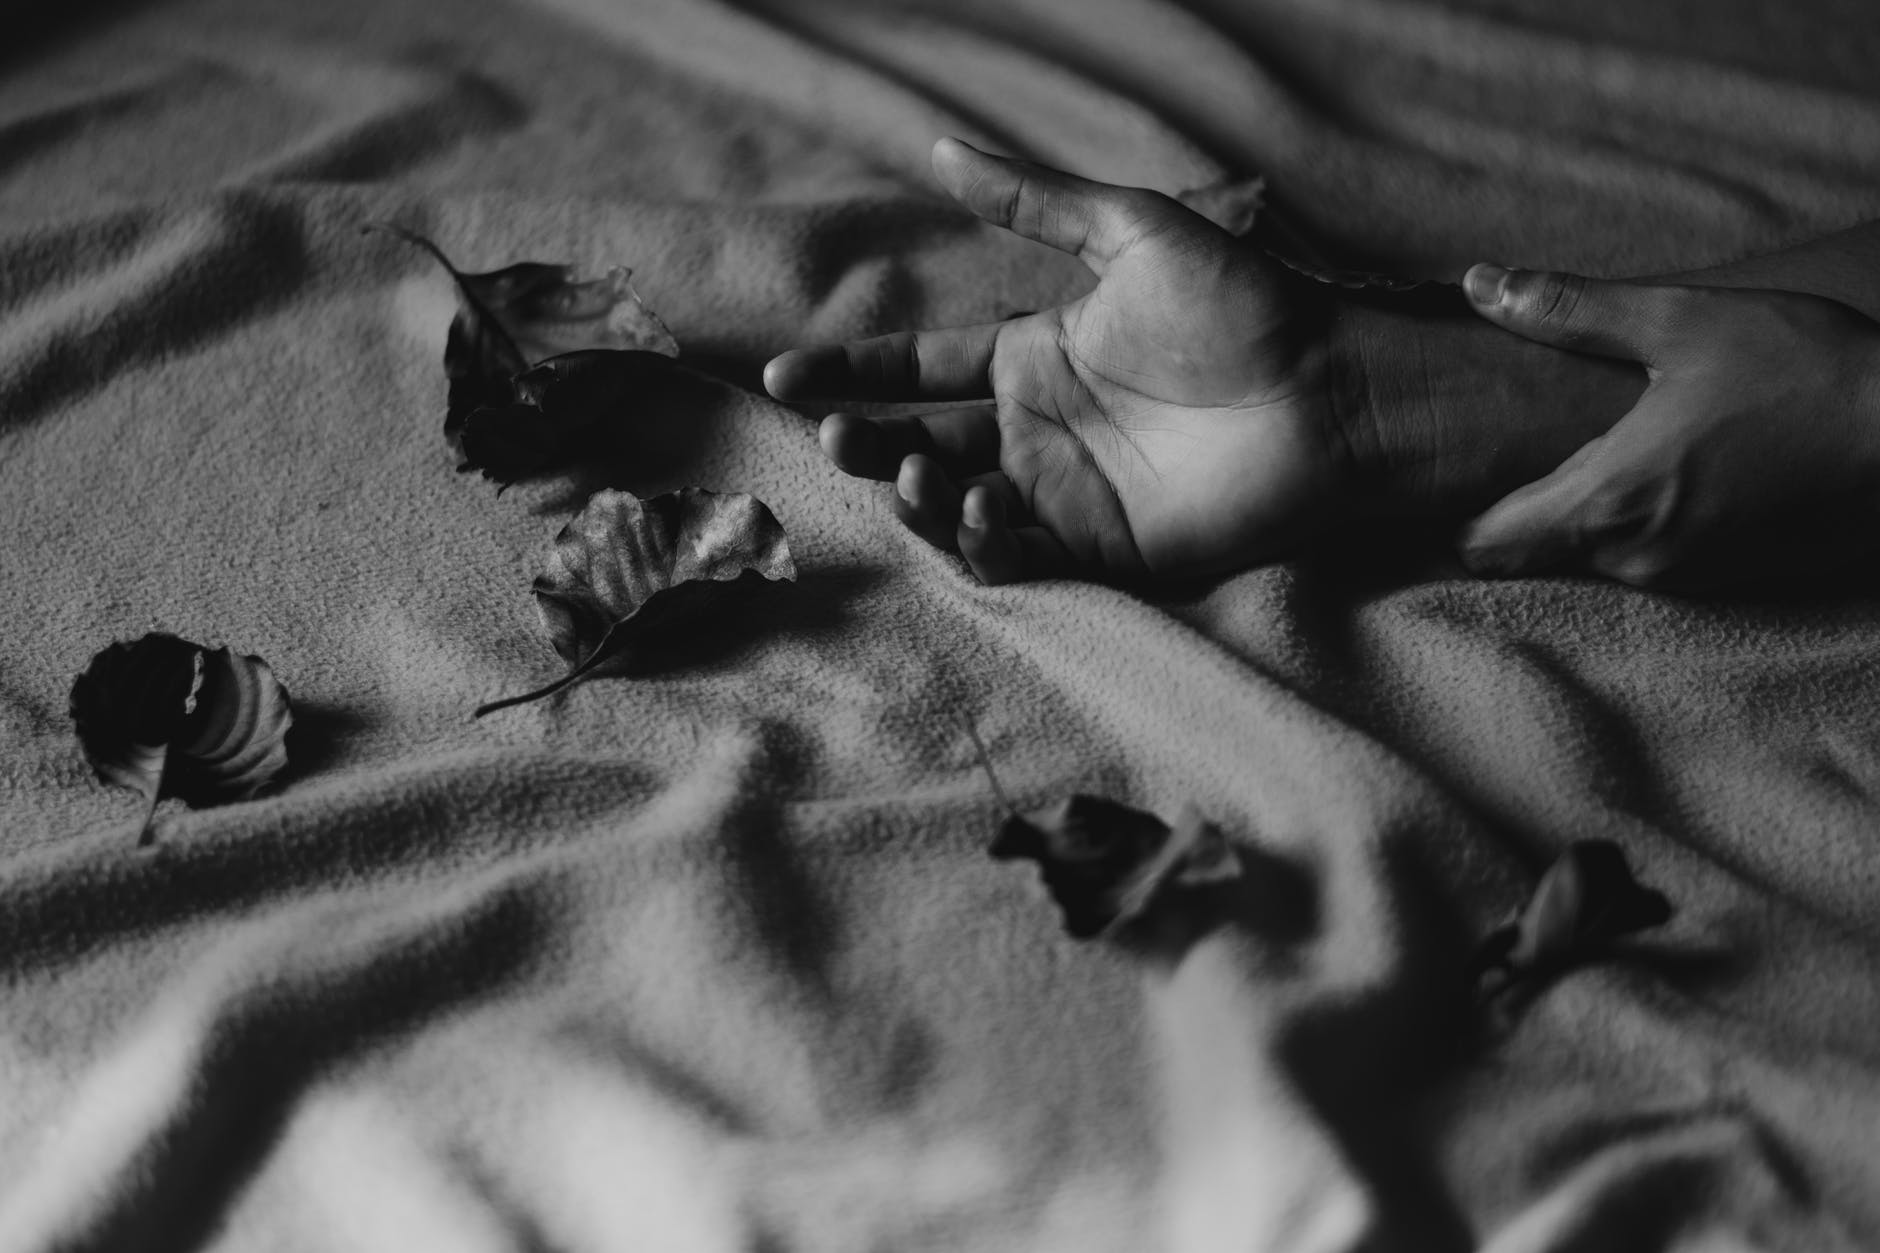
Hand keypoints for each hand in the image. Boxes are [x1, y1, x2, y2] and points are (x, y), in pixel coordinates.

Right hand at [762, 138, 1350, 583]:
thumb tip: (937, 150)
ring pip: (954, 505)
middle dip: (866, 442)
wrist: (1330, 389)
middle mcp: (1035, 429)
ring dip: (916, 492)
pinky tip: (977, 505)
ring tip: (911, 469)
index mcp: (1033, 357)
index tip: (785, 375)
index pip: (918, 368)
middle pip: (920, 442)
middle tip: (833, 432)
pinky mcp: (1100, 551)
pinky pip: (1016, 556)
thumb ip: (1033, 203)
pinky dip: (982, 540)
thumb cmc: (1245, 305)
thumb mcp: (1129, 233)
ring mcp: (1063, 494)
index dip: (851, 373)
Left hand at [1457, 265, 1879, 590]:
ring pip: (1592, 556)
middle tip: (1522, 450)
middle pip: (1531, 554)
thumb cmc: (1809, 374)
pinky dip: (1644, 523)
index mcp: (1607, 502)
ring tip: (1612, 447)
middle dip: (1520, 507)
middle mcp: (1633, 559)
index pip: (1483, 546)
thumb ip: (1571, 310)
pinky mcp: (1728, 584)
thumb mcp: (1684, 321)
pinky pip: (1651, 561)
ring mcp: (1683, 580)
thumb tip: (1481, 285)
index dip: (1460, 512)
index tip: (1459, 472)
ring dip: (1590, 513)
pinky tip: (1672, 470)